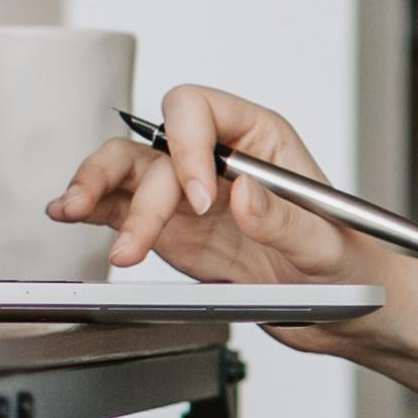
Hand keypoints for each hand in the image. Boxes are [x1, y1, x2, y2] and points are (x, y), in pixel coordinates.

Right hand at [45, 84, 382, 305]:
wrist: (341, 308)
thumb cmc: (346, 260)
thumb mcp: (326, 243)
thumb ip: (285, 220)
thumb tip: (244, 191)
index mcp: (258, 138)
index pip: (200, 110)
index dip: (188, 146)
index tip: (200, 199)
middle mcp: (216, 159)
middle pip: (153, 145)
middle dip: (134, 184)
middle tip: (136, 238)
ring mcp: (187, 194)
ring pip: (126, 172)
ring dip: (96, 189)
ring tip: (73, 213)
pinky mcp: (170, 229)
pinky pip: (121, 209)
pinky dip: (92, 211)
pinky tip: (70, 214)